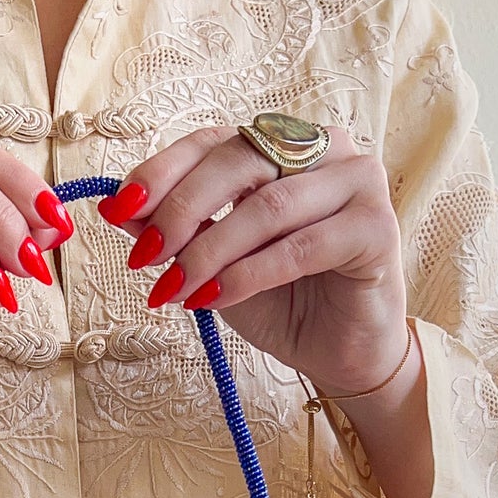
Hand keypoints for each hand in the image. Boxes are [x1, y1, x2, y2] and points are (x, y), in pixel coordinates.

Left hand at [96, 124, 408, 395]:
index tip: (119, 211)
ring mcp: (358, 183)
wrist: (341, 355)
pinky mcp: (377, 228)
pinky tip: (214, 298)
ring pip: (268, 206)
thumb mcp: (214, 265)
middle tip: (143, 257)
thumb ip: (178, 233)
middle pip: (240, 161)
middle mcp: (325, 149)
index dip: (163, 172)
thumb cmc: (283, 303)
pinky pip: (300, 246)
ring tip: (174, 289)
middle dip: (181, 211)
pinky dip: (249, 274)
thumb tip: (120, 210)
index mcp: (284, 146)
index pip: (215, 141)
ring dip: (210, 251)